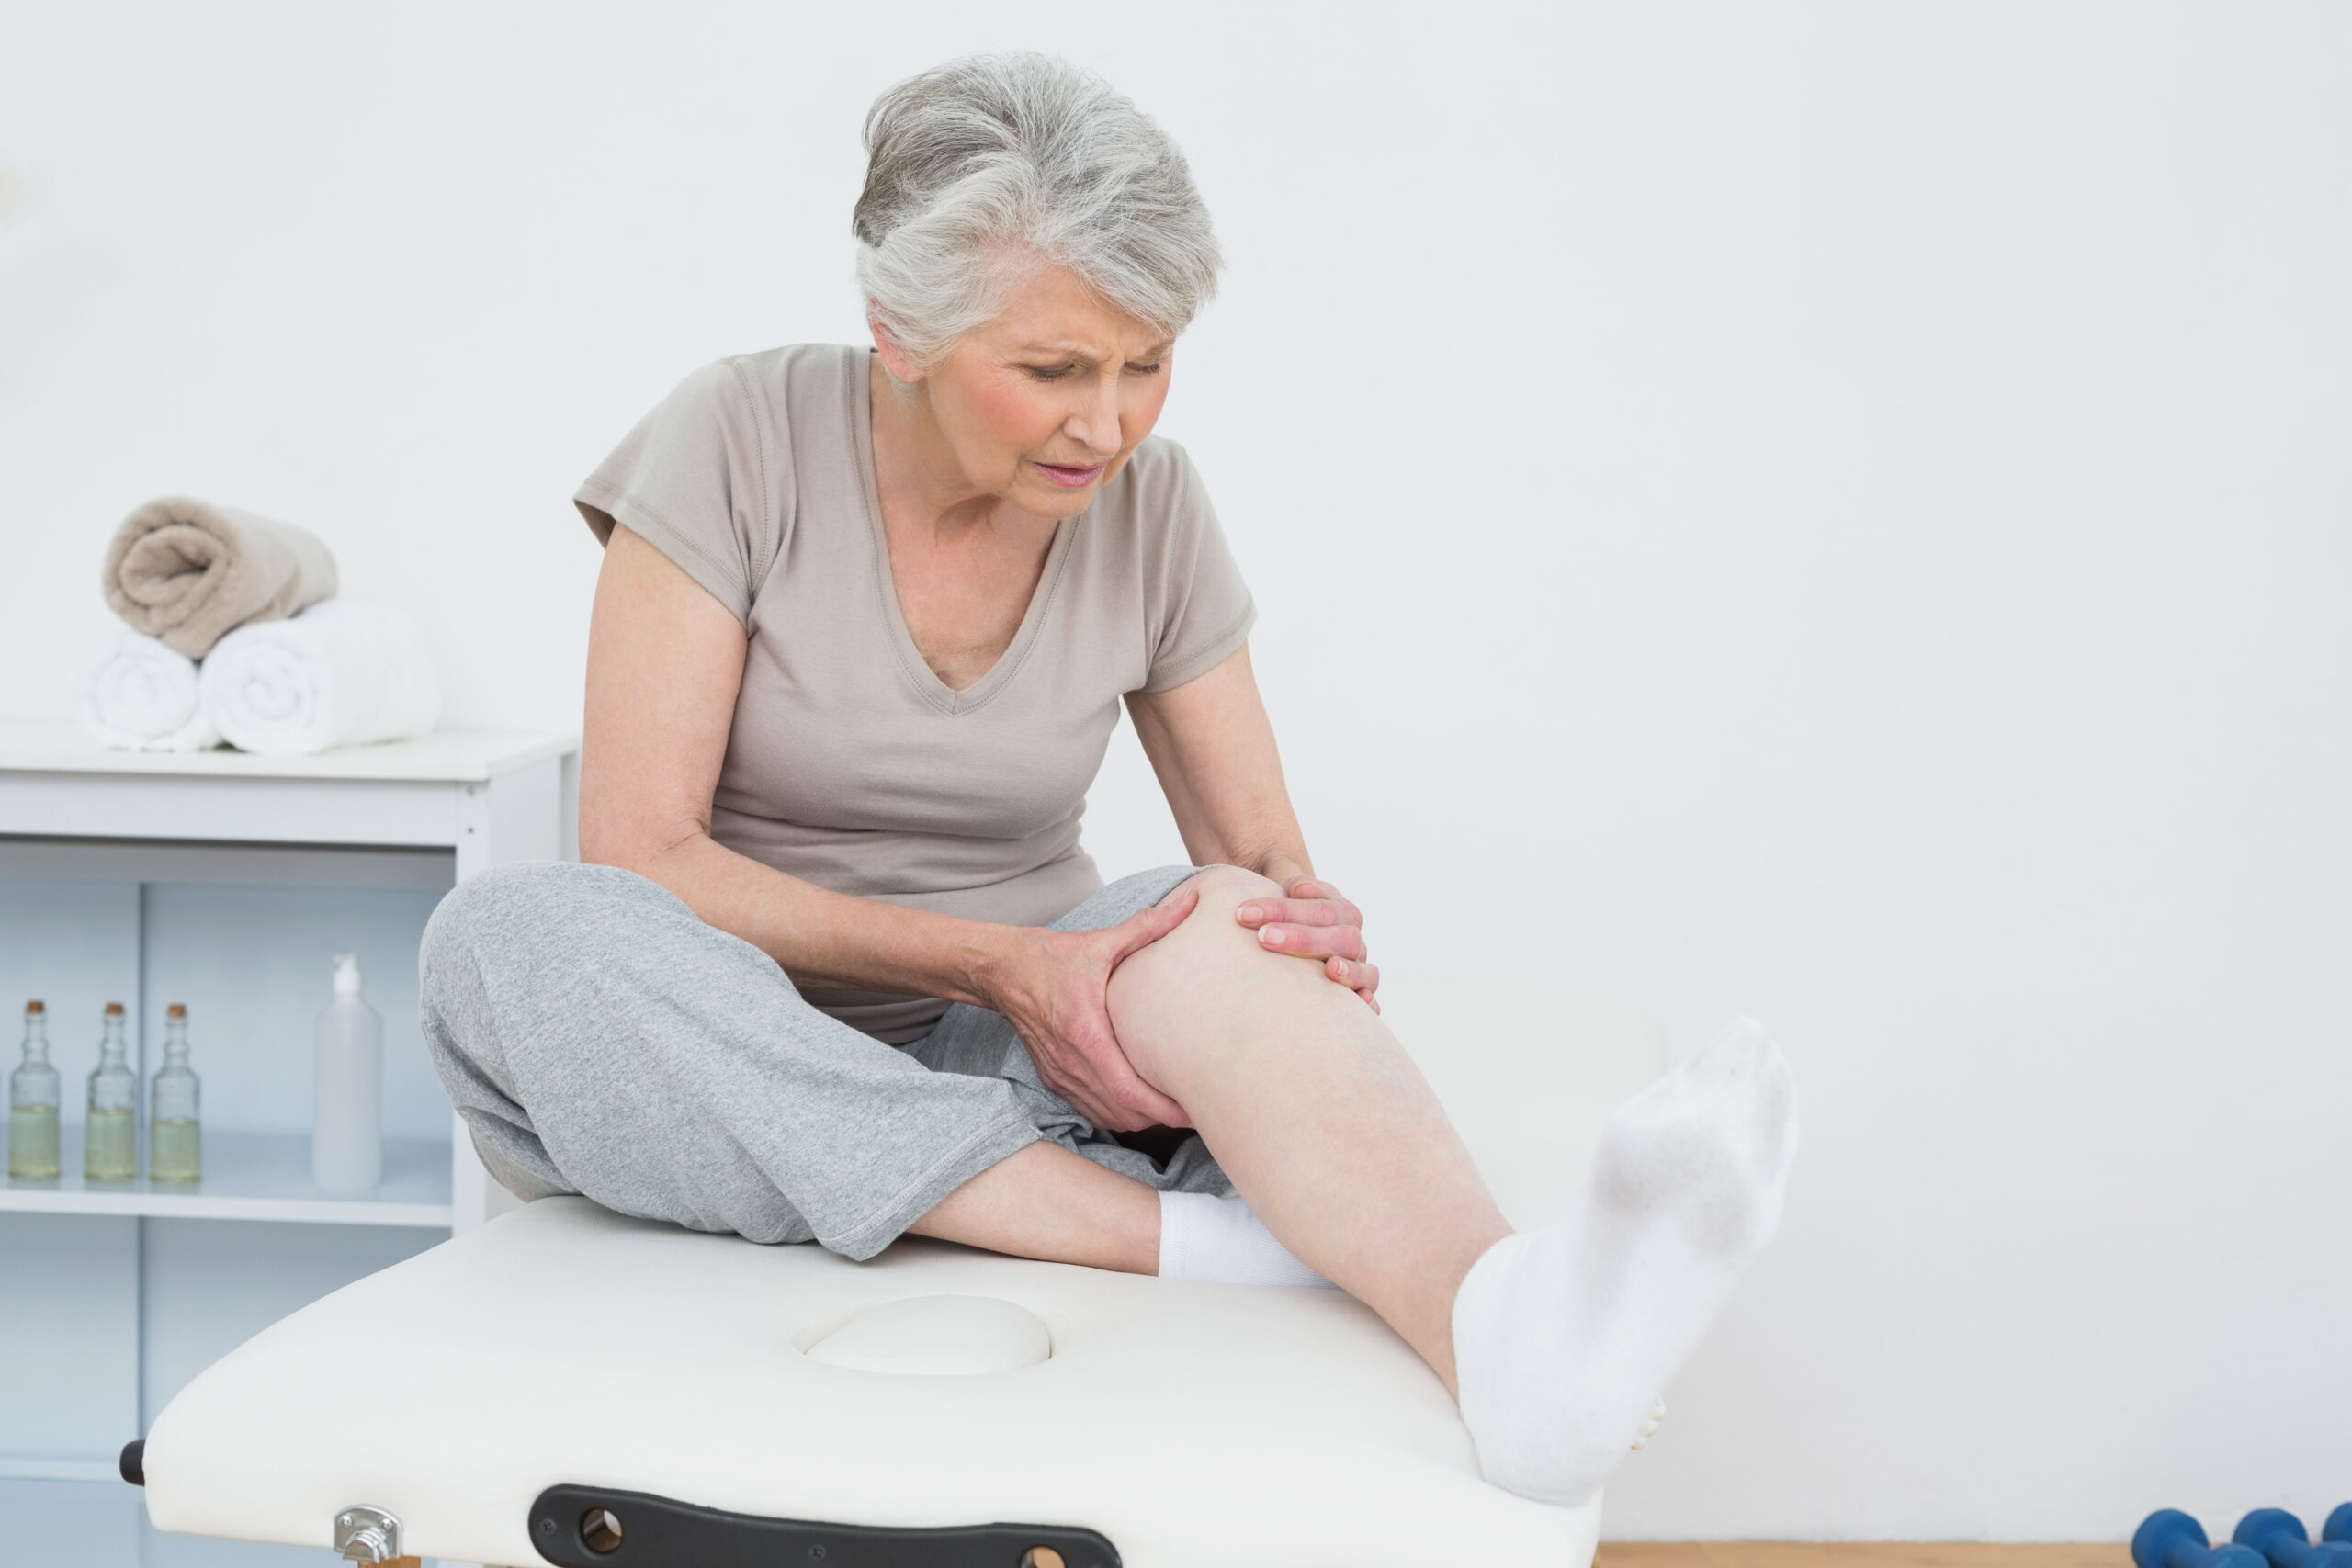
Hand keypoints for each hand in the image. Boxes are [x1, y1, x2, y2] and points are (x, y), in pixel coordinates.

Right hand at [990, 890, 1198, 1132]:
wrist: (1002, 970)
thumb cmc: (1052, 957)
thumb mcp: (1101, 941)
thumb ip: (1149, 925)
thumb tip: (1193, 901)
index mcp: (1085, 1032)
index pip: (1129, 1090)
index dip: (1163, 1108)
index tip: (1193, 1108)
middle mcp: (1071, 1062)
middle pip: (1123, 1114)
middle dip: (1161, 1118)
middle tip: (1196, 1108)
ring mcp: (1060, 1075)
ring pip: (1108, 1117)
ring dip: (1141, 1118)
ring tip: (1174, 1108)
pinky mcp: (1054, 1078)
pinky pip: (1091, 1110)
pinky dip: (1119, 1112)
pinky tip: (1140, 1100)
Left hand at [1234, 876, 1379, 1010]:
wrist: (1293, 936)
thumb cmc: (1279, 917)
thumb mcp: (1281, 894)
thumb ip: (1287, 882)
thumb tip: (1298, 890)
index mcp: (1338, 909)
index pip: (1319, 907)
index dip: (1282, 910)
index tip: (1243, 913)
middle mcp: (1351, 936)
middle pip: (1341, 937)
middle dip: (1302, 938)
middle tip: (1264, 937)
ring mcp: (1357, 965)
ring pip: (1365, 968)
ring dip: (1349, 970)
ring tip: (1330, 969)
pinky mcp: (1359, 991)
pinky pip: (1370, 998)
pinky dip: (1369, 1002)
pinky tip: (1360, 1002)